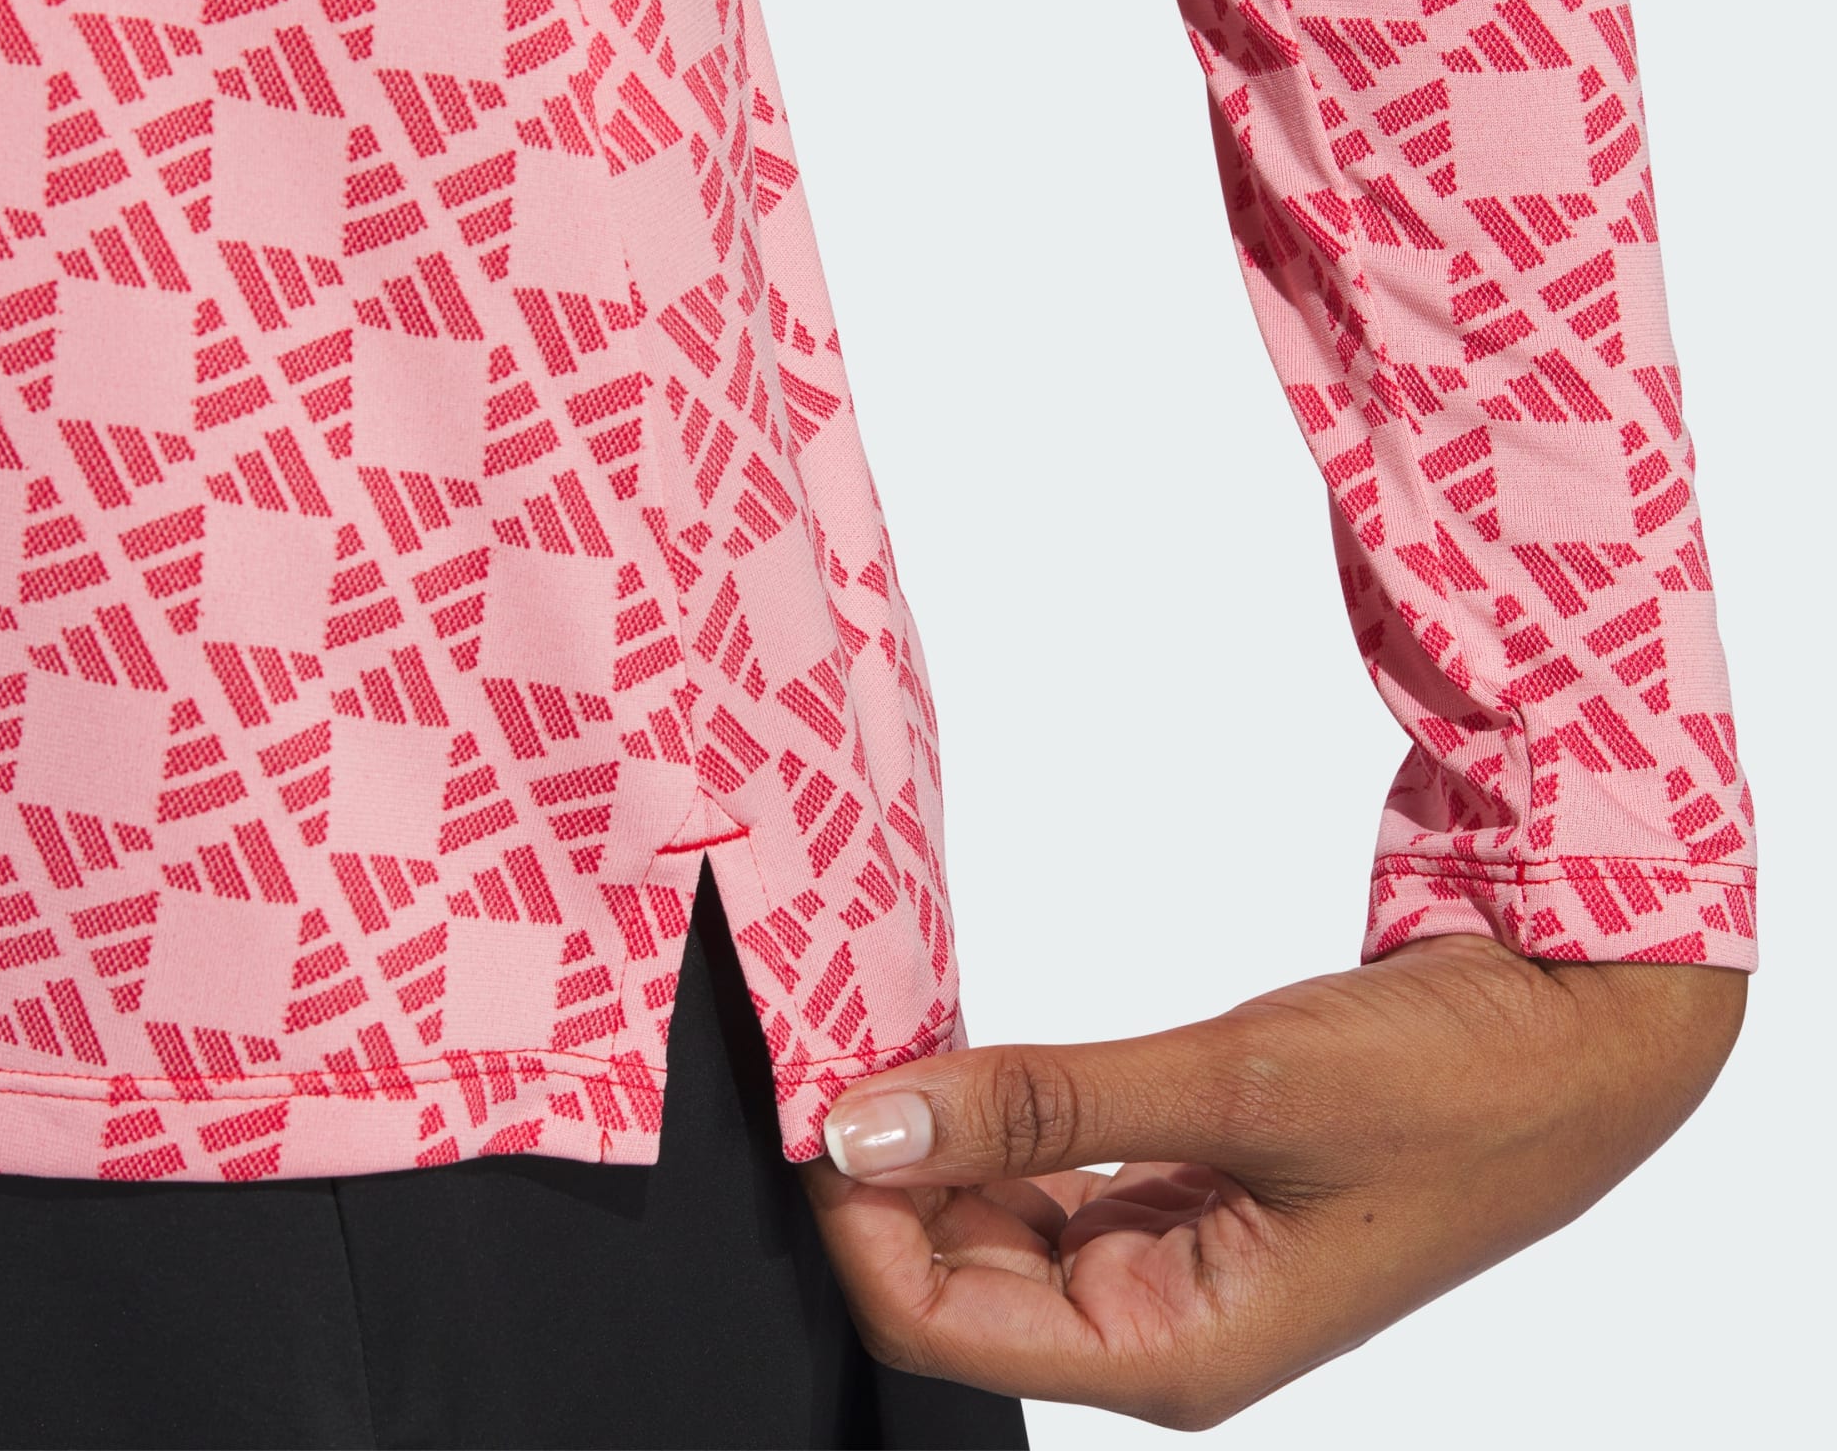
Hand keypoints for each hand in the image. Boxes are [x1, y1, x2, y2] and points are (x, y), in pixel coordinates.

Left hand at [801, 934, 1744, 1429]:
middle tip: (835, 1049)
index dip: (858, 1217)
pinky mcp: (1184, 1194)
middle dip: (884, 1175)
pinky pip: (1053, 1177)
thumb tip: (869, 1120)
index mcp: (1170, 1351)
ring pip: (996, 1224)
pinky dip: (1002, 1121)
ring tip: (886, 1042)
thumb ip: (1044, 1103)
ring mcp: (1169, 1261)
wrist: (1567, 1036)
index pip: (941, 1321)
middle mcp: (1155, 1325)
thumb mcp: (1232, 1087)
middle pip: (954, 1278)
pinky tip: (966, 1062)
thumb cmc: (1443, 1087)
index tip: (819, 1097)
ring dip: (938, 1144)